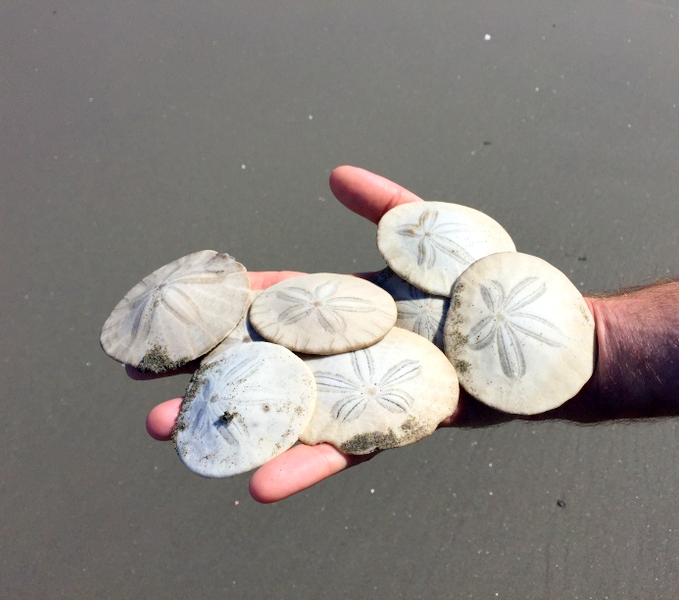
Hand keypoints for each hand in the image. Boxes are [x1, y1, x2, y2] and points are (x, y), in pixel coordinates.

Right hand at [145, 165, 458, 502]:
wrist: (537, 335)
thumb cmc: (483, 281)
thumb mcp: (429, 234)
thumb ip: (385, 206)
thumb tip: (336, 174)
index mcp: (344, 310)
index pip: (266, 308)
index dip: (213, 311)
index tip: (160, 317)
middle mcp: (345, 353)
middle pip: (262, 363)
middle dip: (202, 373)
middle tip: (141, 389)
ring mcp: (365, 390)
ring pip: (287, 412)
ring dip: (229, 425)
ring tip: (172, 436)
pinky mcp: (394, 423)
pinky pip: (343, 449)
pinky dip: (303, 465)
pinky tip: (257, 483)